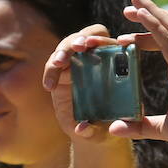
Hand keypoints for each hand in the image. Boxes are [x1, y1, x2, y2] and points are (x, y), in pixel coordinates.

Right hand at [42, 24, 127, 142]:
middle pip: (88, 36)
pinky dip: (50, 72)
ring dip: (63, 51)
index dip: (102, 41)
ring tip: (58, 63)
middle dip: (80, 39)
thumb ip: (97, 128)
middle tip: (77, 48)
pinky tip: (49, 85)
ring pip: (68, 45)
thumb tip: (82, 127)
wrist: (94, 132)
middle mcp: (98, 58)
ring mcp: (79, 62)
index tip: (92, 46)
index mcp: (117, 65)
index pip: (112, 43)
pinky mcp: (62, 71)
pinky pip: (54, 64)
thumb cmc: (109, 126)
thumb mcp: (110, 129)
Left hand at [110, 0, 167, 159]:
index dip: (156, 30)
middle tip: (131, 6)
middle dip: (153, 14)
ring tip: (132, 3)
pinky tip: (140, 16)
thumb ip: (140, 125)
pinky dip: (154, 24)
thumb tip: (115, 128)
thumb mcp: (163, 127)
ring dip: (151, 13)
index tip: (135, 27)